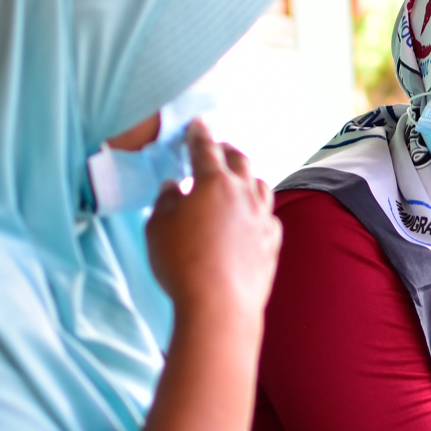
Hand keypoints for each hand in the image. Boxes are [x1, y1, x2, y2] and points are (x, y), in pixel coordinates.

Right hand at [145, 120, 281, 323]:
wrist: (220, 306)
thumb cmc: (181, 263)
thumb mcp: (157, 228)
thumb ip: (165, 201)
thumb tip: (175, 187)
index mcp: (214, 182)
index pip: (205, 149)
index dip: (199, 134)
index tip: (197, 125)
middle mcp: (244, 194)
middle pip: (240, 162)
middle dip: (227, 151)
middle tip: (218, 149)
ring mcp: (263, 218)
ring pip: (260, 186)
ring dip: (247, 178)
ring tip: (237, 180)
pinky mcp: (272, 243)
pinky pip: (268, 216)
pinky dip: (258, 210)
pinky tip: (252, 217)